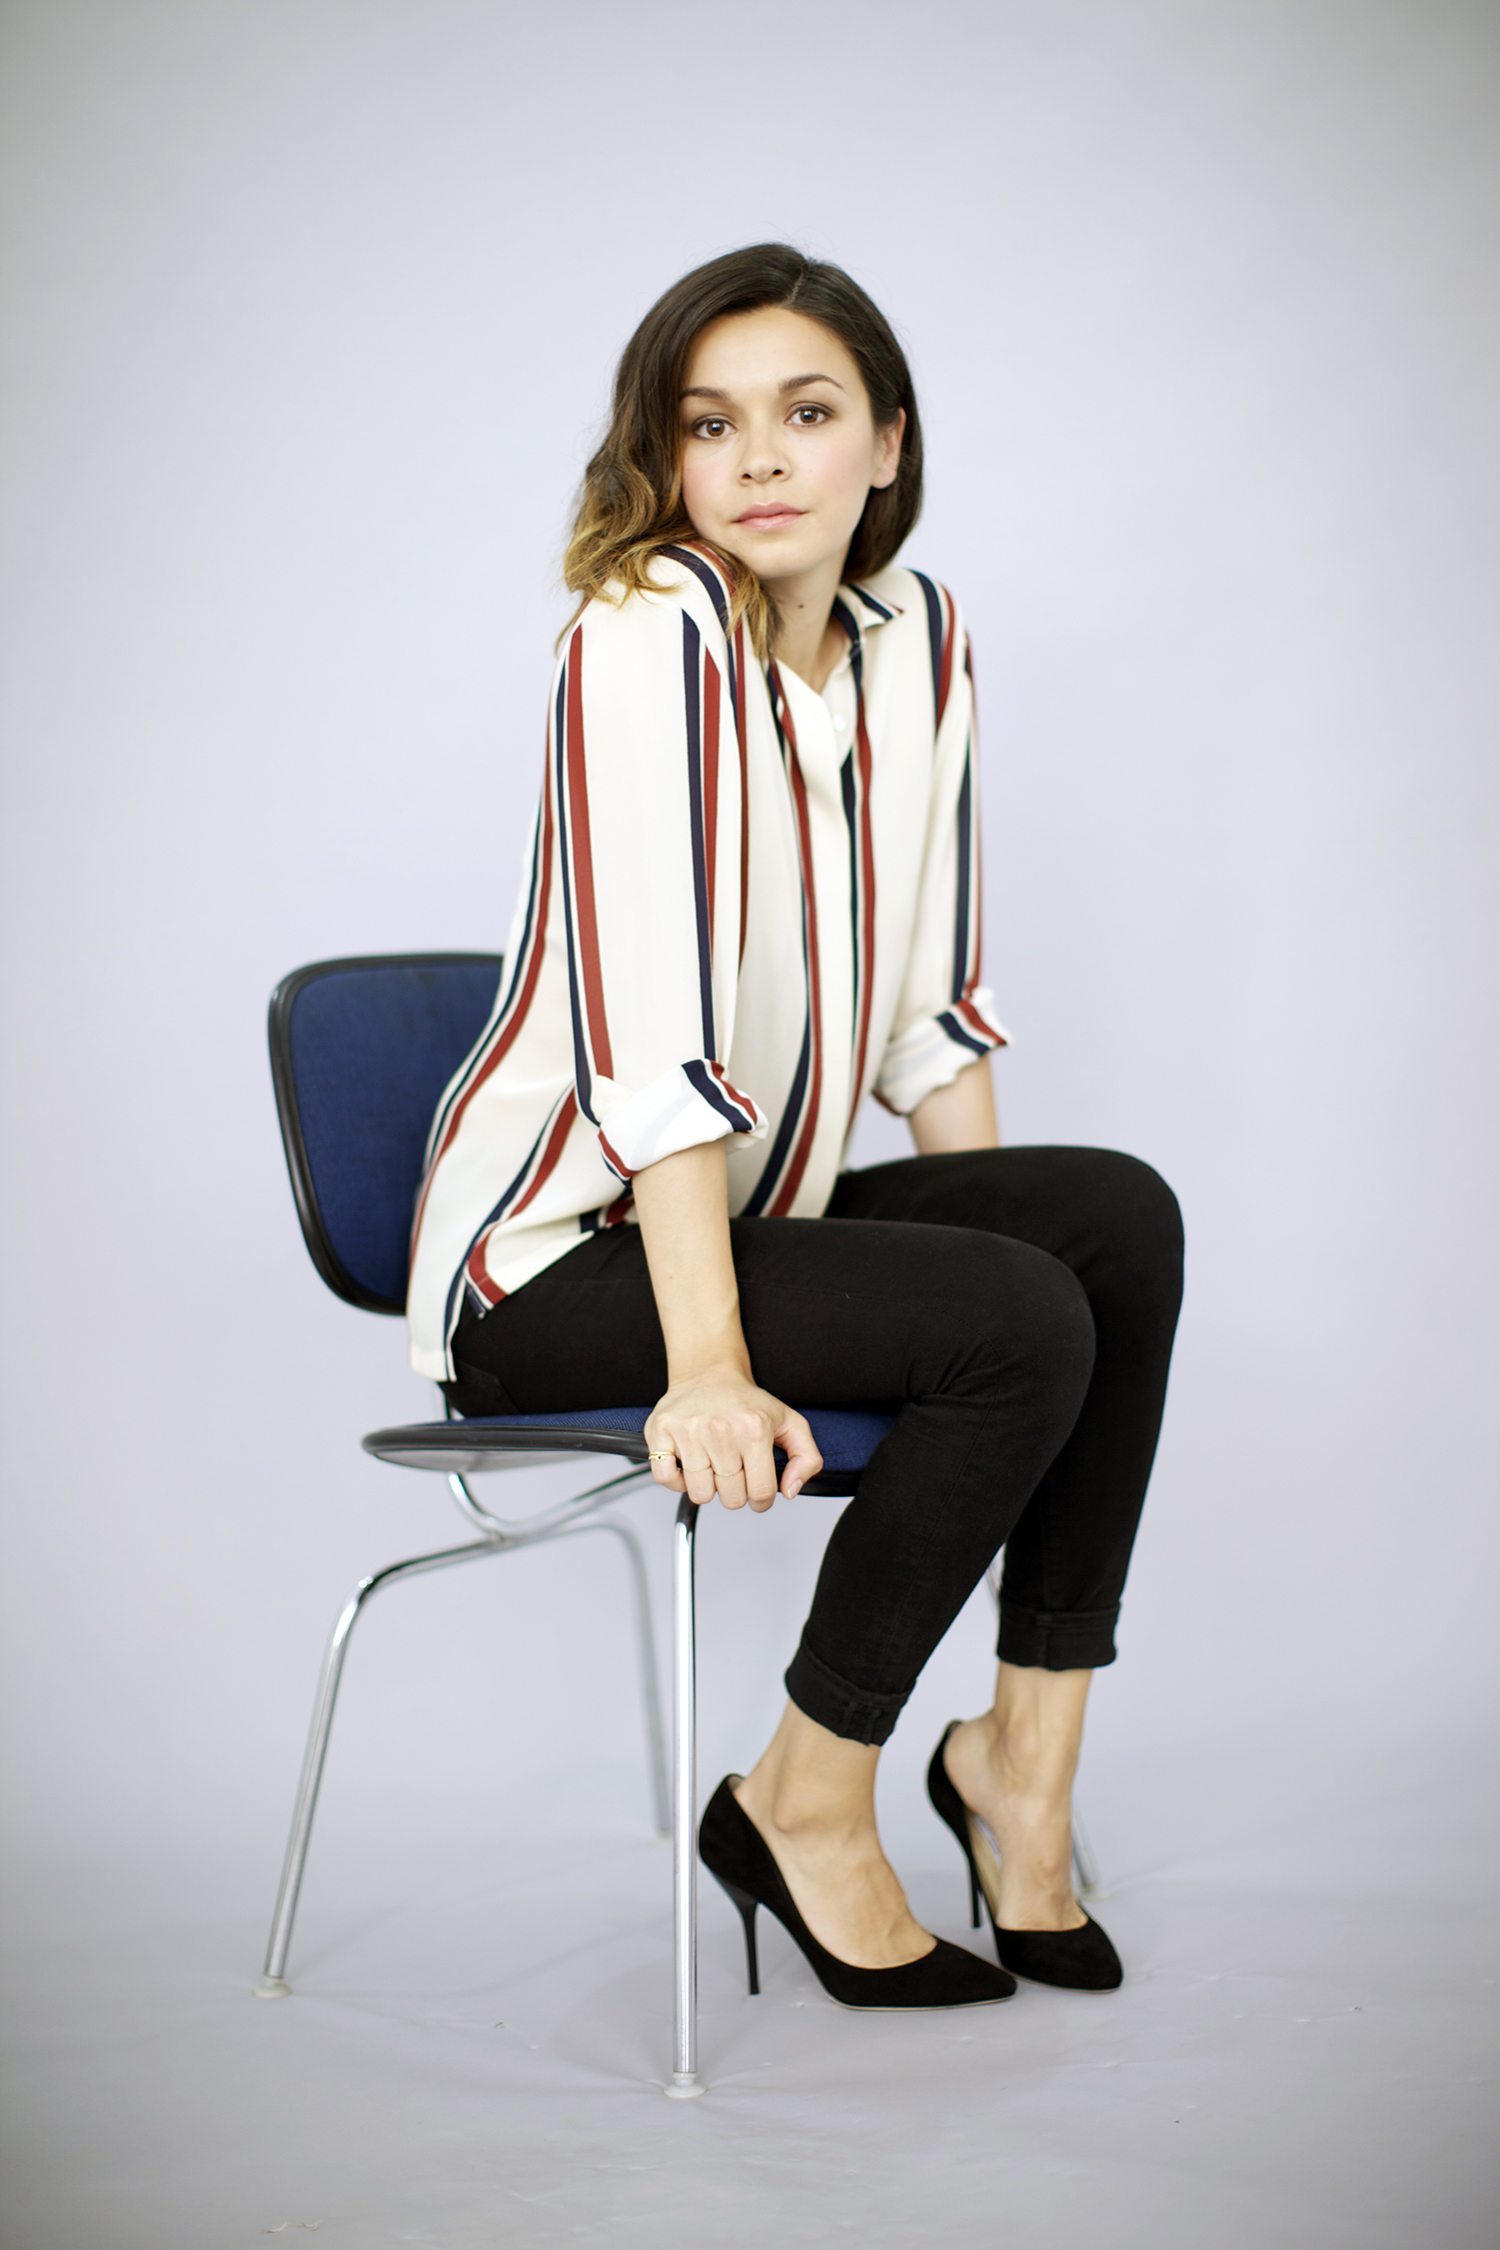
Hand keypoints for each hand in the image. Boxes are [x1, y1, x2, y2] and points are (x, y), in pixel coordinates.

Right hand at [645, 1365, 822, 1511]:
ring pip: (700, 1494)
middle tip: (734, 1470)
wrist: (709, 1373)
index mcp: (754, 1429)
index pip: (761, 1493)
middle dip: (735, 1492)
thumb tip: (790, 1490)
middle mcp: (720, 1429)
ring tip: (712, 1463)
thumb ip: (807, 1458)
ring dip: (707, 1486)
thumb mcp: (790, 1423)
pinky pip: (666, 1479)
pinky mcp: (661, 1430)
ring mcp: (688, 1430)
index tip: (757, 1488)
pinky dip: (677, 1480)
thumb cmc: (747, 1403)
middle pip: (731, 1498)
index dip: (762, 1500)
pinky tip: (689, 1463)